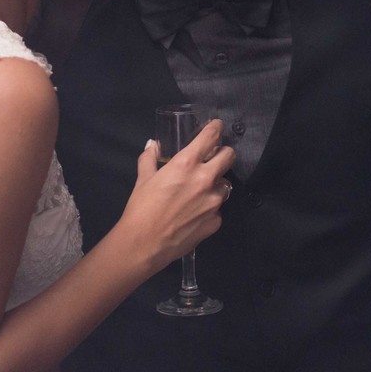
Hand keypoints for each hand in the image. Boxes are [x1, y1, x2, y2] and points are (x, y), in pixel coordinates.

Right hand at [120, 120, 235, 271]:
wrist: (144, 244)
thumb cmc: (141, 208)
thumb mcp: (143, 179)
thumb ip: (149, 158)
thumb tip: (152, 145)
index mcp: (187, 163)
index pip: (211, 137)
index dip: (215, 128)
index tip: (216, 127)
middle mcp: (206, 179)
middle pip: (229, 156)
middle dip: (224, 153)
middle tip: (214, 157)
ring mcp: (214, 202)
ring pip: (225, 184)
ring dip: (216, 183)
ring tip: (201, 191)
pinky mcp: (216, 222)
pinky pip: (217, 209)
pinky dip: (209, 208)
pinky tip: (194, 214)